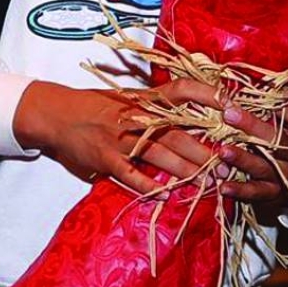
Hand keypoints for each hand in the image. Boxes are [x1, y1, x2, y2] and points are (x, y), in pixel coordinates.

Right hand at [13, 78, 225, 197]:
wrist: (55, 114)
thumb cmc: (94, 106)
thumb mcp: (126, 99)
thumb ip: (155, 108)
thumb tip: (193, 116)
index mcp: (144, 99)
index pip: (182, 90)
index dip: (208, 95)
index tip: (231, 106)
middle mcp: (135, 116)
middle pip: (178, 132)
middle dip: (205, 151)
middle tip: (228, 166)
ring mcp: (120, 138)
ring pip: (160, 155)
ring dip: (186, 172)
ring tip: (208, 184)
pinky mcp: (104, 159)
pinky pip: (130, 175)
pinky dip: (148, 186)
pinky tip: (164, 196)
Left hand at [215, 101, 287, 219]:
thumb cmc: (278, 144)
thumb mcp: (280, 124)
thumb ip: (266, 105)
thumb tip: (242, 77)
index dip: (278, 104)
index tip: (253, 91)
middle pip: (275, 138)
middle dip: (252, 125)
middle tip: (228, 113)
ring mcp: (283, 175)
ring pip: (263, 166)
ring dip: (242, 158)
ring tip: (223, 151)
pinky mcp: (272, 195)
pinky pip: (256, 193)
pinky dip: (239, 190)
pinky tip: (223, 186)